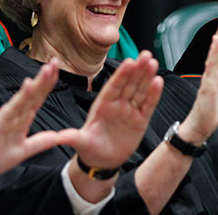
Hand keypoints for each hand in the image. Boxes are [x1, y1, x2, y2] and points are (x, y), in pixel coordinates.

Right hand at [0, 58, 60, 177]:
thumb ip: (40, 142)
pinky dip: (22, 94)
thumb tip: (57, 136)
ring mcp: (10, 114)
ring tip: (48, 68)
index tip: (58, 70)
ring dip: (38, 81)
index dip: (49, 83)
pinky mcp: (1, 120)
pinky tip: (29, 84)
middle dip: (46, 76)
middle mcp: (18, 112)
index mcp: (23, 117)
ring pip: (28, 94)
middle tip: (56, 60)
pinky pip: (14, 106)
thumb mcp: (23, 150)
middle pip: (36, 91)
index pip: (39, 96)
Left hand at [59, 51, 162, 168]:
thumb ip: (74, 138)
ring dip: (147, 76)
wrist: (103, 162)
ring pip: (140, 90)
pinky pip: (148, 105)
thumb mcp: (82, 143)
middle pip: (129, 84)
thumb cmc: (91, 148)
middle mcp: (118, 104)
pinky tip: (158, 81)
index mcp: (103, 104)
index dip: (121, 74)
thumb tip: (60, 137)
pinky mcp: (141, 120)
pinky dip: (154, 94)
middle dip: (138, 69)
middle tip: (145, 55)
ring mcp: (130, 111)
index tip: (129, 61)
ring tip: (153, 62)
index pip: (113, 86)